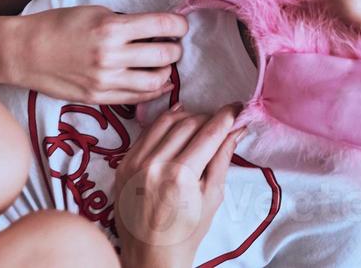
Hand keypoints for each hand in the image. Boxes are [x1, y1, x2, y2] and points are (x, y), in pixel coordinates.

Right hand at [2, 5, 186, 103]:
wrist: (25, 52)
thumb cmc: (59, 25)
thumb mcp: (96, 12)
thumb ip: (126, 21)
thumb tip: (156, 27)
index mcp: (112, 28)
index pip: (162, 25)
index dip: (179, 25)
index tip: (181, 25)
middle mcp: (111, 56)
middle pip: (164, 55)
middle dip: (176, 49)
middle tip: (175, 45)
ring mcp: (105, 80)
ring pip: (155, 81)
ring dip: (167, 71)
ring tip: (165, 64)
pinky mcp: (98, 98)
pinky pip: (136, 98)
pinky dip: (154, 91)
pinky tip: (160, 83)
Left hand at [114, 104, 242, 267]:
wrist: (149, 255)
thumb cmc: (185, 231)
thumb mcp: (212, 197)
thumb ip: (223, 158)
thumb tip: (236, 129)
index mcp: (180, 176)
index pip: (210, 132)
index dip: (227, 116)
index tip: (237, 108)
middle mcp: (155, 165)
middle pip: (189, 122)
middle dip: (209, 117)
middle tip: (220, 121)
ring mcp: (135, 163)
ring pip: (166, 121)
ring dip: (187, 117)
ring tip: (200, 124)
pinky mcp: (123, 164)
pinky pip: (146, 132)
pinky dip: (164, 124)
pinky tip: (177, 123)